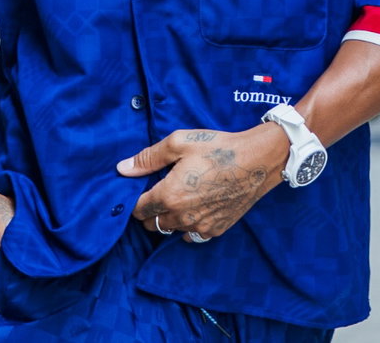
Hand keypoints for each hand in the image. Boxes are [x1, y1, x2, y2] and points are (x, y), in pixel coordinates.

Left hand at [117, 125, 285, 241]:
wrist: (257, 161)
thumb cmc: (217, 148)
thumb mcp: (178, 143)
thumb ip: (148, 158)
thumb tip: (123, 169)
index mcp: (169, 196)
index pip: (139, 210)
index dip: (136, 200)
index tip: (142, 190)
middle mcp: (182, 217)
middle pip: (152, 224)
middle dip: (150, 211)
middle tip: (158, 192)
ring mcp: (200, 226)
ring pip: (171, 231)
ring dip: (169, 219)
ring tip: (178, 199)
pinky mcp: (216, 229)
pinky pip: (192, 236)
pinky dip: (188, 226)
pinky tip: (194, 208)